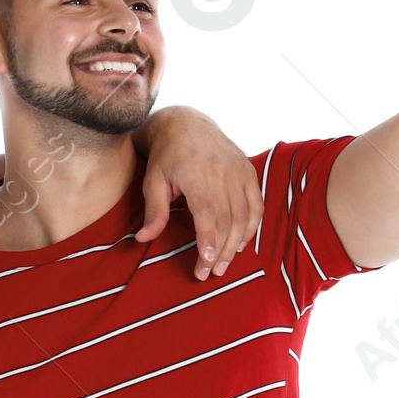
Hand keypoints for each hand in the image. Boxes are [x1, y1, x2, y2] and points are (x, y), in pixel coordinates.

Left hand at [135, 104, 262, 280]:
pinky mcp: (248, 171)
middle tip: (208, 274)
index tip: (205, 262)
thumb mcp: (153, 181)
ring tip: (222, 266)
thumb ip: (154, 211)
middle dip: (218, 251)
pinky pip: (256, 205)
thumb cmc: (166, 157)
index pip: (206, 212)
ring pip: (243, 216)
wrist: (187, 123)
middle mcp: (221, 171)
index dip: (208, 239)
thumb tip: (143, 239)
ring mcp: (238, 170)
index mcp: (195, 172)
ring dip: (234, 245)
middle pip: (226, 219)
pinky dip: (251, 228)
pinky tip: (240, 245)